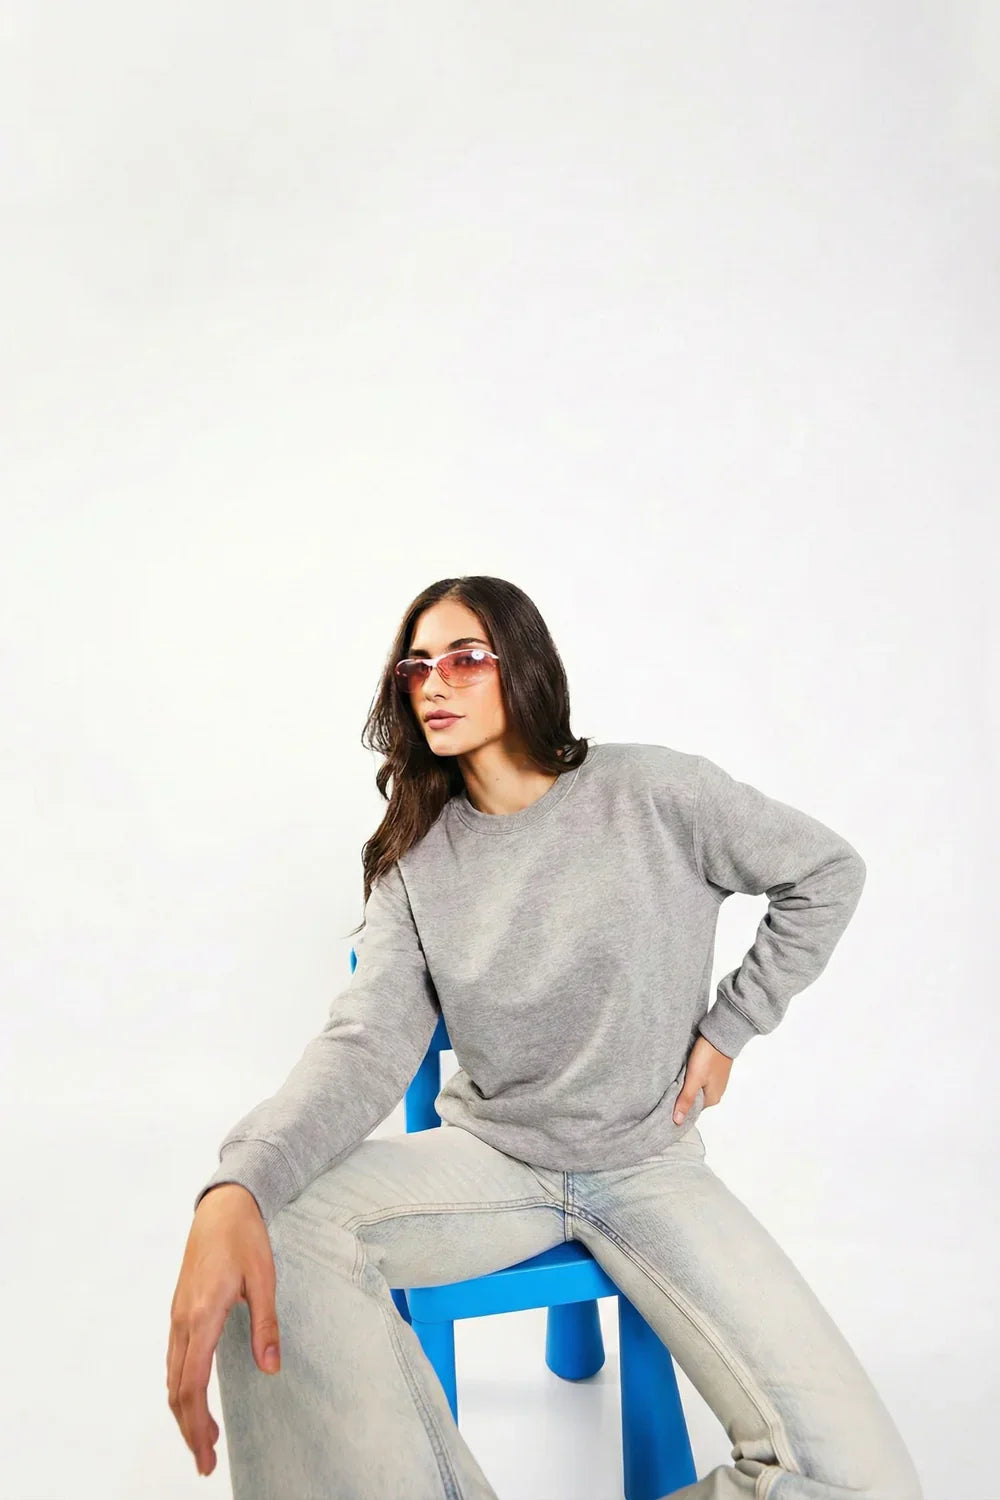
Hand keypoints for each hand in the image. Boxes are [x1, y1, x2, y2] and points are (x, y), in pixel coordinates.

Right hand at [167, 1184, 280, 1477]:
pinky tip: (194, 1398)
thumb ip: (265, 1324)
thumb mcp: (263, 1278)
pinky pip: (173, 1359)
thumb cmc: (244, 1237)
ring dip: (184, 1411)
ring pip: (171, 1376)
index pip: (192, 1383)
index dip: (197, 1424)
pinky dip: (180, 1387)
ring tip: (204, 1438)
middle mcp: (183, 1320)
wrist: (223, 1205)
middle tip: (205, 1462)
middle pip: (176, 1389)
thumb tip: (271, 1368)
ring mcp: (178, 1315)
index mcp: (203, 1314)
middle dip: (188, 1429)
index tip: (208, 1454)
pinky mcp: (180, 1310)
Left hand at [673, 1035, 733, 1124]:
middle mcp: (716, 1093)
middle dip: (681, 1095)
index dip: (678, 1107)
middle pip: (693, 1100)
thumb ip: (686, 1100)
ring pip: (695, 1089)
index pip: (691, 1111)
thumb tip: (677, 1121)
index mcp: (712, 1100)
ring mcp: (715, 1082)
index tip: (666, 1103)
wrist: (720, 1034)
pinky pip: (699, 1080)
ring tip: (675, 1079)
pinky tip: (684, 1071)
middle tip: (667, 1089)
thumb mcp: (694, 1079)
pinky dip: (691, 1078)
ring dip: (686, 1085)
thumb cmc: (708, 1056)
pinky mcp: (713, 1071)